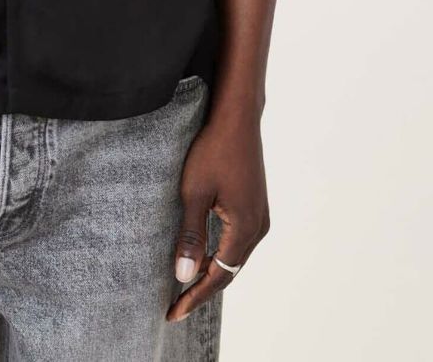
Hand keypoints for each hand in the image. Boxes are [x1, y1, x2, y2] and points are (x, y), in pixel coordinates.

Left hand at [165, 105, 269, 322]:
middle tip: (175, 307)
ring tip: (185, 288)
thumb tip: (184, 277)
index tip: (173, 312)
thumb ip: (191, 236)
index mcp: (245, 228)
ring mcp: (259, 216)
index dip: (195, 296)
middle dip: (202, 289)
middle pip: (229, 270)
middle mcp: (258, 226)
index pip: (219, 275)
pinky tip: (203, 257)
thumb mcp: (194, 193)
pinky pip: (237, 241)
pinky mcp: (254, 205)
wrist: (236, 118)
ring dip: (212, 272)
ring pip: (234, 257)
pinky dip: (219, 254)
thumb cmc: (213, 150)